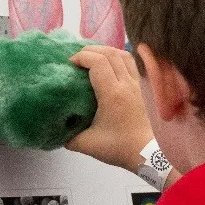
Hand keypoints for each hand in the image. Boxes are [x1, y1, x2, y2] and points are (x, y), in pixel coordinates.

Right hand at [66, 46, 152, 172]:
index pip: (98, 62)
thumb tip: (56, 126)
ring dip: (106, 51)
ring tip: (93, 58)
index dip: (81, 57)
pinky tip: (111, 65)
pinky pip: (133, 64)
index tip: (70, 64)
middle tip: (77, 58)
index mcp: (112, 94)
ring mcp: (138, 84)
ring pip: (124, 55)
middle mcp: (127, 84)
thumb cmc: (118, 147)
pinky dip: (120, 58)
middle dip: (91, 50)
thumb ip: (67, 135)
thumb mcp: (86, 144)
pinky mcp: (143, 88)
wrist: (148, 154)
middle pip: (110, 53)